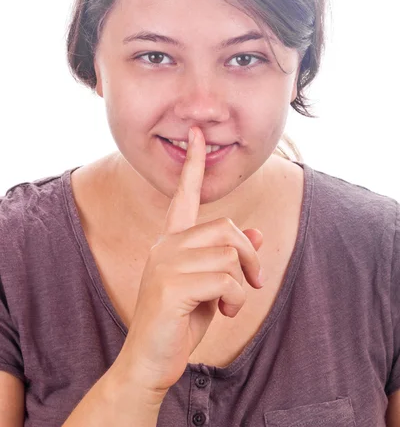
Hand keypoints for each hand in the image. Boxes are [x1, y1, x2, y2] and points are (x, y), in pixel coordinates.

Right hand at [116, 127, 263, 399]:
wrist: (150, 361)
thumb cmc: (181, 321)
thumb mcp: (212, 286)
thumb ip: (229, 257)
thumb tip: (256, 232)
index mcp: (171, 241)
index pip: (184, 195)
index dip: (193, 165)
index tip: (197, 134)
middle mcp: (165, 244)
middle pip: (226, 228)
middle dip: (249, 255)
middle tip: (253, 282)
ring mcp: (165, 263)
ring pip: (228, 253)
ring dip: (242, 283)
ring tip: (231, 303)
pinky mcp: (170, 285)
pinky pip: (224, 279)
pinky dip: (235, 298)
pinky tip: (225, 313)